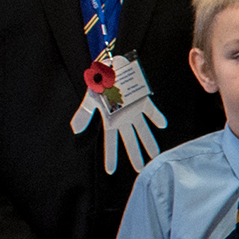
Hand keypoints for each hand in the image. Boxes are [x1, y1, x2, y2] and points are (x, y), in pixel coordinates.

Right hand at [71, 58, 168, 173]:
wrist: (110, 66)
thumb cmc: (98, 83)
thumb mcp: (90, 100)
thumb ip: (84, 115)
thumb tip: (75, 130)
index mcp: (111, 120)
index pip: (110, 142)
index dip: (110, 157)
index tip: (110, 172)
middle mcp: (124, 118)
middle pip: (130, 141)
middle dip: (134, 155)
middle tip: (140, 169)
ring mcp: (134, 110)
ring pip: (143, 130)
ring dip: (149, 142)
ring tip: (156, 155)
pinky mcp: (143, 100)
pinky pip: (152, 111)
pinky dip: (157, 117)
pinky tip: (163, 125)